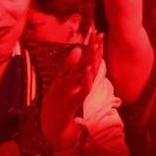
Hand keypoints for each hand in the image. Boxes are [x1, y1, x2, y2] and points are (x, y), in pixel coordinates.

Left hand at [40, 29, 102, 151]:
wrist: (56, 125)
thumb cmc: (59, 102)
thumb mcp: (62, 80)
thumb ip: (69, 65)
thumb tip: (77, 49)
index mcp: (80, 77)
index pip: (88, 57)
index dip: (92, 45)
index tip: (96, 31)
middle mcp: (83, 82)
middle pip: (91, 62)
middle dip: (95, 48)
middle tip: (99, 34)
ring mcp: (80, 91)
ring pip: (90, 74)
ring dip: (93, 61)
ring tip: (96, 47)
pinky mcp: (76, 101)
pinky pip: (84, 89)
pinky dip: (86, 80)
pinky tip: (87, 70)